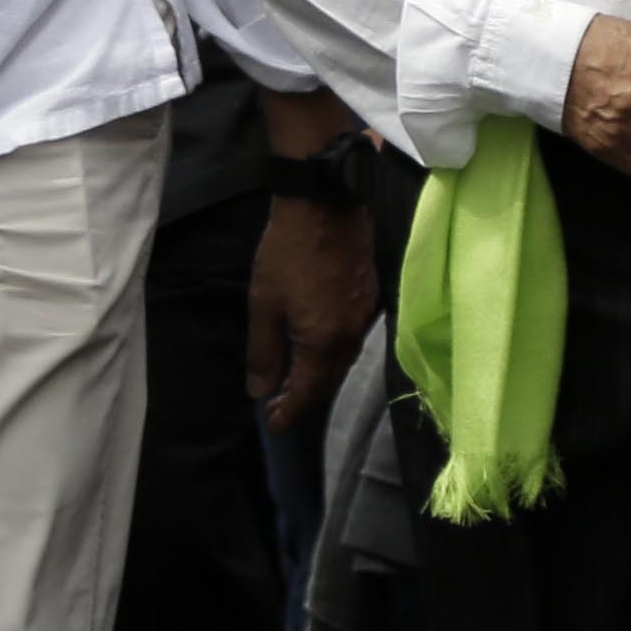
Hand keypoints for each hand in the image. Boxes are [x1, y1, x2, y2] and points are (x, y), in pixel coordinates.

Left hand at [244, 194, 377, 428]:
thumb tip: (260, 391)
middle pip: (330, 380)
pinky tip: (318, 350)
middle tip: (280, 409)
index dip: (290, 412)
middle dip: (305, 398)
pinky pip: (352, 339)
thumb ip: (264, 352)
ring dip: (320, 376)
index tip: (274, 426)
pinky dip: (333, 353)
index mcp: (324, 342)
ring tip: (296, 384)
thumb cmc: (287, 254)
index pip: (308, 391)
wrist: (325, 204)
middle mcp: (351, 336)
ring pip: (343, 360)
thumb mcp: (263, 305)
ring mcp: (365, 316)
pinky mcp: (371, 298)